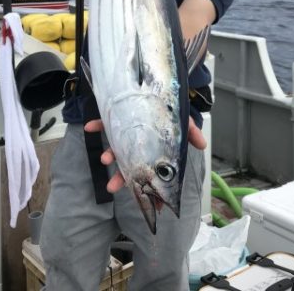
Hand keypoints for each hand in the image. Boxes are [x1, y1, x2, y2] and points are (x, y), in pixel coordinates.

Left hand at [84, 116, 206, 192]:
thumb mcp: (182, 122)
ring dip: (109, 154)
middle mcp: (137, 145)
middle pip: (129, 165)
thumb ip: (190, 133)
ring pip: (115, 148)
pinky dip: (96, 125)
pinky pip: (104, 123)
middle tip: (113, 187)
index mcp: (152, 150)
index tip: (149, 204)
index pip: (150, 172)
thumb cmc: (169, 111)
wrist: (156, 89)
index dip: (149, 188)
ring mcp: (125, 132)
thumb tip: (203, 145)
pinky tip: (89, 127)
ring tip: (104, 158)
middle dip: (121, 178)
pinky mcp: (115, 118)